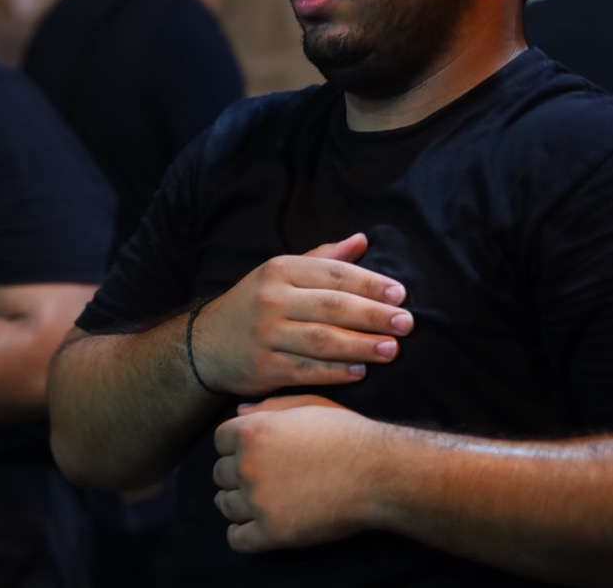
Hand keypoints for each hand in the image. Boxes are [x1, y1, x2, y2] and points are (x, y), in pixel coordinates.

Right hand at [192, 234, 411, 395]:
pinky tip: (361, 372)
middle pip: (332, 307)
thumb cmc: (254, 305)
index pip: (334, 274)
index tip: (401, 294)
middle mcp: (272, 300)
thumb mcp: (280, 274)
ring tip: (393, 349)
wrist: (205, 344)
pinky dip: (336, 372)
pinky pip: (307, 370)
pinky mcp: (263, 367)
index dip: (370, 283)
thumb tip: (361, 240)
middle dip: (374, 315)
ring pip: (323, 341)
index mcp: (280, 271)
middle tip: (407, 323)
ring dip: (362, 345)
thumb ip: (322, 259)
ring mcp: (266, 334)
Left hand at [213, 395, 383, 552]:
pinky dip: (242, 534)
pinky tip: (257, 528)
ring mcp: (258, 500)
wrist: (378, 473)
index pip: (219, 441)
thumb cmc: (347, 434)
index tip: (254, 454)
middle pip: (220, 474)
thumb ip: (270, 407)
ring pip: (225, 505)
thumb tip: (239, 411)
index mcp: (253, 430)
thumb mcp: (308, 405)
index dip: (235, 446)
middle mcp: (248, 464)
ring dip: (238, 504)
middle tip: (261, 479)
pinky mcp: (272, 532)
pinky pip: (237, 539)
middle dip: (237, 475)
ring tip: (260, 503)